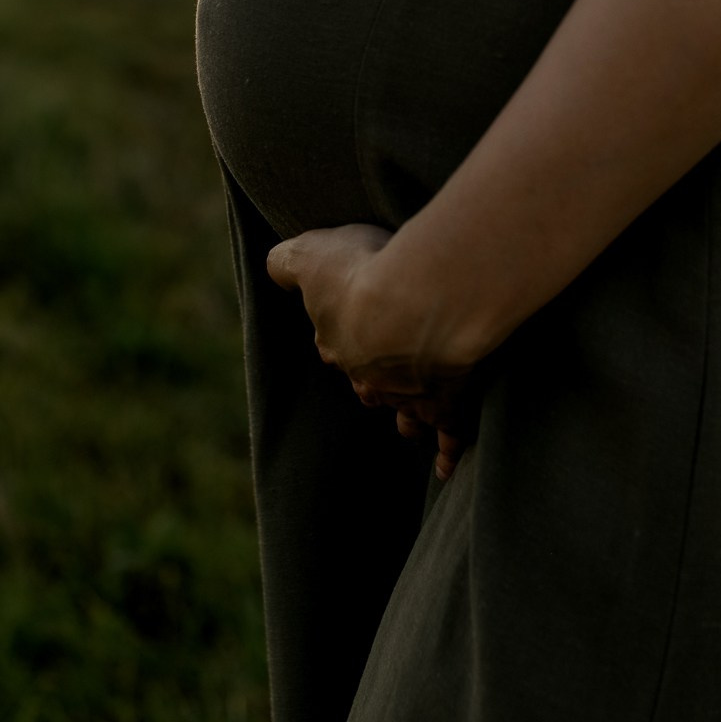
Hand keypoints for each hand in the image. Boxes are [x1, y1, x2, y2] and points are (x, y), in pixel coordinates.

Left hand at [266, 221, 479, 480]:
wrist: (412, 306)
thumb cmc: (362, 273)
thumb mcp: (313, 255)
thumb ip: (289, 261)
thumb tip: (273, 265)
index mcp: (337, 341)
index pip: (333, 343)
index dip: (340, 336)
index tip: (345, 331)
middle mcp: (368, 374)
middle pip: (366, 382)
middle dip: (371, 380)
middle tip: (375, 380)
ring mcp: (406, 392)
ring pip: (403, 411)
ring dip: (406, 416)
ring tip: (409, 426)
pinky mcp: (444, 401)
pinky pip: (447, 433)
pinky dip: (447, 450)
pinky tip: (445, 466)